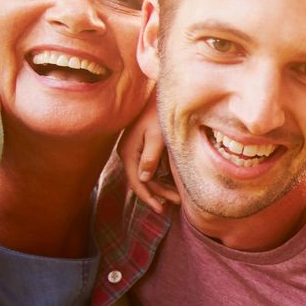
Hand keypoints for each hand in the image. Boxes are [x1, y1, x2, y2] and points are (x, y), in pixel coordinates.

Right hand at [116, 97, 179, 212]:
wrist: (156, 96)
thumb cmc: (157, 115)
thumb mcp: (156, 137)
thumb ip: (150, 158)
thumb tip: (144, 179)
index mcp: (128, 153)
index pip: (137, 182)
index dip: (148, 197)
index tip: (160, 209)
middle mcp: (128, 154)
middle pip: (142, 181)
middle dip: (159, 194)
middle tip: (177, 203)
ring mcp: (134, 151)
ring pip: (146, 176)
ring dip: (160, 187)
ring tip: (177, 197)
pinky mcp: (142, 147)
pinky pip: (149, 167)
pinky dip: (159, 177)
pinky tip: (171, 183)